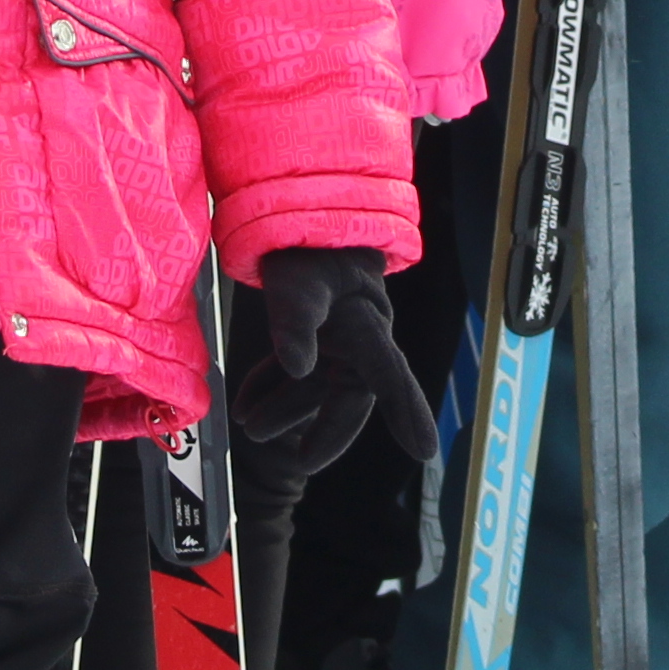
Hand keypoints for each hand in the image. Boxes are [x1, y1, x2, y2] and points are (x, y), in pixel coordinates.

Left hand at [239, 245, 433, 474]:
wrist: (298, 209)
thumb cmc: (305, 244)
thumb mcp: (296, 282)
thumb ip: (295, 323)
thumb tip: (300, 368)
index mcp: (366, 325)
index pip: (389, 377)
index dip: (407, 414)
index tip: (423, 451)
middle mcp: (359, 336)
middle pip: (349, 394)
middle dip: (326, 429)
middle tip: (303, 460)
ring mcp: (336, 336)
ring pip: (316, 385)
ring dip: (285, 408)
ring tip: (250, 427)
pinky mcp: (315, 331)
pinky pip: (297, 370)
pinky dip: (271, 386)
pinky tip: (244, 405)